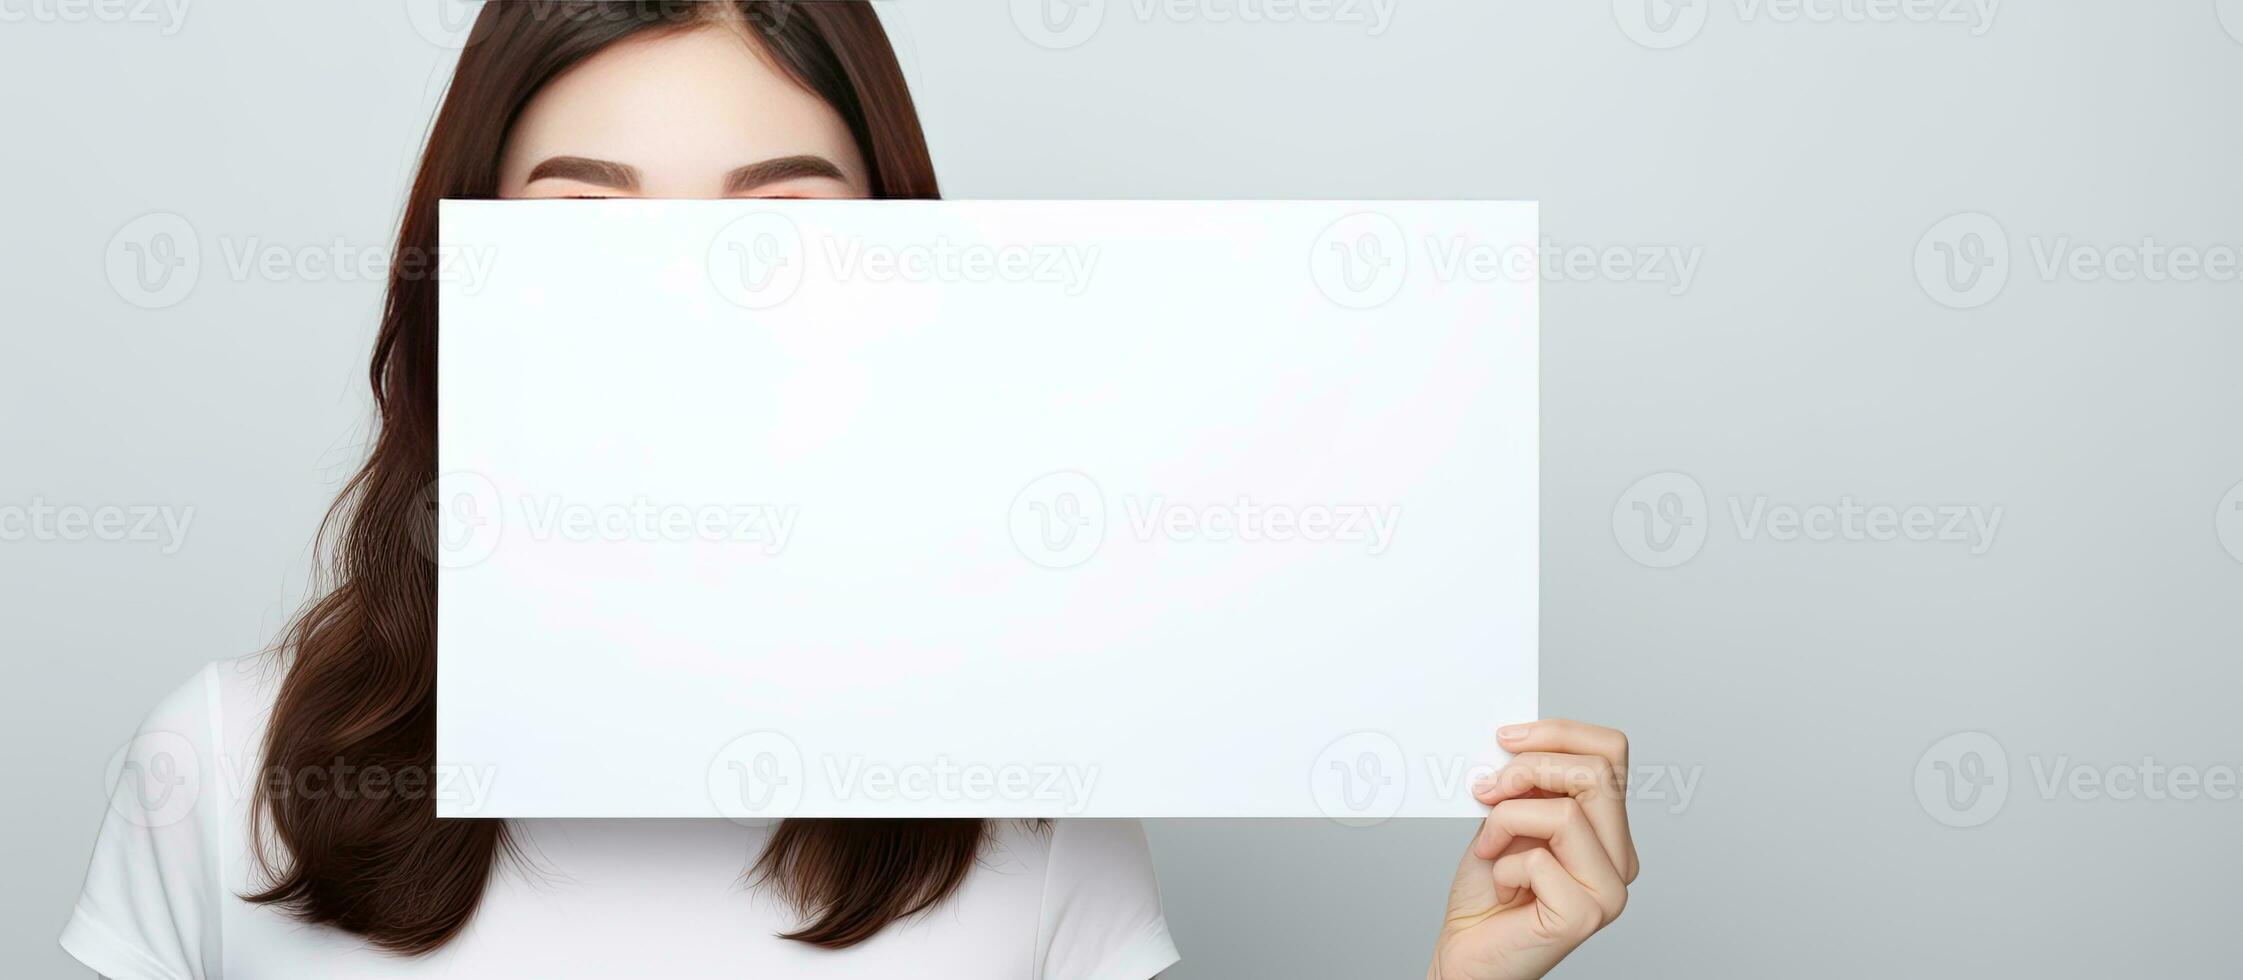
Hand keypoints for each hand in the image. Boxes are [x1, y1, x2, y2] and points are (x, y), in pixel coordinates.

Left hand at [1427, 720, 1637, 979]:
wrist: (1467, 954)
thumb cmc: (1487, 893)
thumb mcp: (1507, 819)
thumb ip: (1526, 784)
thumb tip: (1517, 741)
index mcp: (1609, 829)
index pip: (1611, 752)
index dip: (1558, 733)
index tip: (1506, 738)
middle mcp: (1620, 858)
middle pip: (1598, 772)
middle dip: (1530, 767)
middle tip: (1486, 787)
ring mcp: (1609, 890)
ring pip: (1566, 813)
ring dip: (1507, 819)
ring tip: (1489, 845)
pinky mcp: (1584, 916)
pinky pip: (1539, 860)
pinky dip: (1503, 865)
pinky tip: (1501, 886)